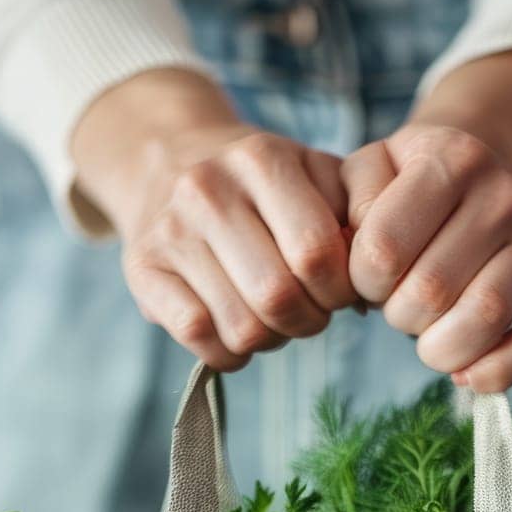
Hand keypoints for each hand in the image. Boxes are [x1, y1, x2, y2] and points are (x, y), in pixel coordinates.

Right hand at [71, 69, 355, 370]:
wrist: (169, 158)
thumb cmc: (263, 184)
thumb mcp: (315, 175)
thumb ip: (356, 217)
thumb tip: (370, 287)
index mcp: (262, 160)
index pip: (318, 254)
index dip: (340, 291)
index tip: (339, 292)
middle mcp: (208, 189)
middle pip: (279, 297)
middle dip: (308, 321)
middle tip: (309, 312)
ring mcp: (169, 231)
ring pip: (241, 327)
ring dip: (270, 340)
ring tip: (273, 319)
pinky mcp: (141, 269)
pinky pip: (198, 337)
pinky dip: (228, 353)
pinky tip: (236, 334)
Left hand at [342, 50, 511, 391]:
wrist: (471, 181)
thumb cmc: (405, 190)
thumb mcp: (368, 175)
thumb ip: (351, 208)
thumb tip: (360, 264)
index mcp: (450, 159)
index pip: (384, 250)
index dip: (362, 282)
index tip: (369, 278)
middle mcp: (504, 195)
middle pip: (430, 293)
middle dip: (398, 315)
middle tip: (398, 304)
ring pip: (482, 320)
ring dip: (439, 348)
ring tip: (427, 335)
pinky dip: (495, 371)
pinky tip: (465, 372)